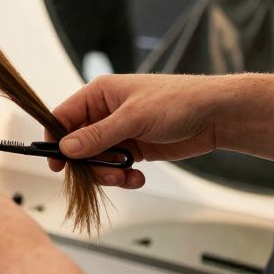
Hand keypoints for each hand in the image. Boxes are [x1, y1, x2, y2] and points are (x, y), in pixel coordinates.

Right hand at [46, 74, 223, 188]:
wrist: (217, 115)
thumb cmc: (177, 103)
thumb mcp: (134, 118)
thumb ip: (98, 135)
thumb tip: (66, 149)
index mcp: (98, 95)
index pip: (63, 117)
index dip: (56, 140)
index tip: (57, 165)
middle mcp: (104, 113)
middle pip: (77, 144)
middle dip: (88, 164)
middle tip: (105, 176)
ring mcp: (119, 132)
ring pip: (96, 159)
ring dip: (107, 173)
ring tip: (125, 178)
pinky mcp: (134, 148)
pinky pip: (116, 167)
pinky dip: (123, 176)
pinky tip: (137, 177)